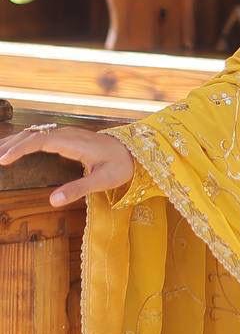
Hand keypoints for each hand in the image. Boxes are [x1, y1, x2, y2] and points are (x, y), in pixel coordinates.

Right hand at [0, 125, 133, 206]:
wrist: (133, 152)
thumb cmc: (120, 166)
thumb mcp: (103, 181)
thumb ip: (78, 189)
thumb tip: (52, 201)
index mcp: (73, 142)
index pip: (40, 141)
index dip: (20, 148)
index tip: (3, 159)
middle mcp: (68, 134)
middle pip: (34, 134)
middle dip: (11, 144)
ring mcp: (67, 134)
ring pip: (36, 132)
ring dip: (15, 140)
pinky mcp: (67, 137)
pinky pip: (41, 135)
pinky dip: (25, 140)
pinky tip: (16, 147)